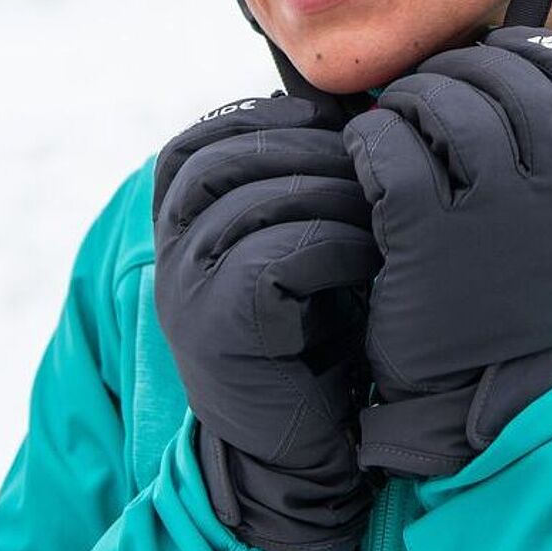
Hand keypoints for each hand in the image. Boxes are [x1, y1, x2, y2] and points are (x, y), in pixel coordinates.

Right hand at [153, 93, 380, 550]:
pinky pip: (270, 257)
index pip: (193, 142)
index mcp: (179, 225)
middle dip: (306, 149)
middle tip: (372, 158)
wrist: (303, 446)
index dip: (262, 120)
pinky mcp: (214, 330)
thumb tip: (344, 104)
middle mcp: (168, 254)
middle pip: (222, 162)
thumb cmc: (318, 325)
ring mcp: (184, 292)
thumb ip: (298, 180)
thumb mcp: (298, 239)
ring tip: (383, 205)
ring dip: (330, 193)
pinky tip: (372, 255)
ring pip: (251, 202)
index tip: (328, 121)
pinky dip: (332, 244)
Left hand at [343, 27, 551, 476]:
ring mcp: (490, 217)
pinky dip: (370, 137)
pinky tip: (364, 149)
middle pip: (506, 81)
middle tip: (427, 87)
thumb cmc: (511, 290)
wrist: (477, 392)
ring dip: (409, 97)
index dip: (529, 52)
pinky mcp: (426, 241)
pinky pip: (391, 152)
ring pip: (447, 108)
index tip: (494, 52)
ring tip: (393, 115)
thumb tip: (507, 57)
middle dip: (456, 68)